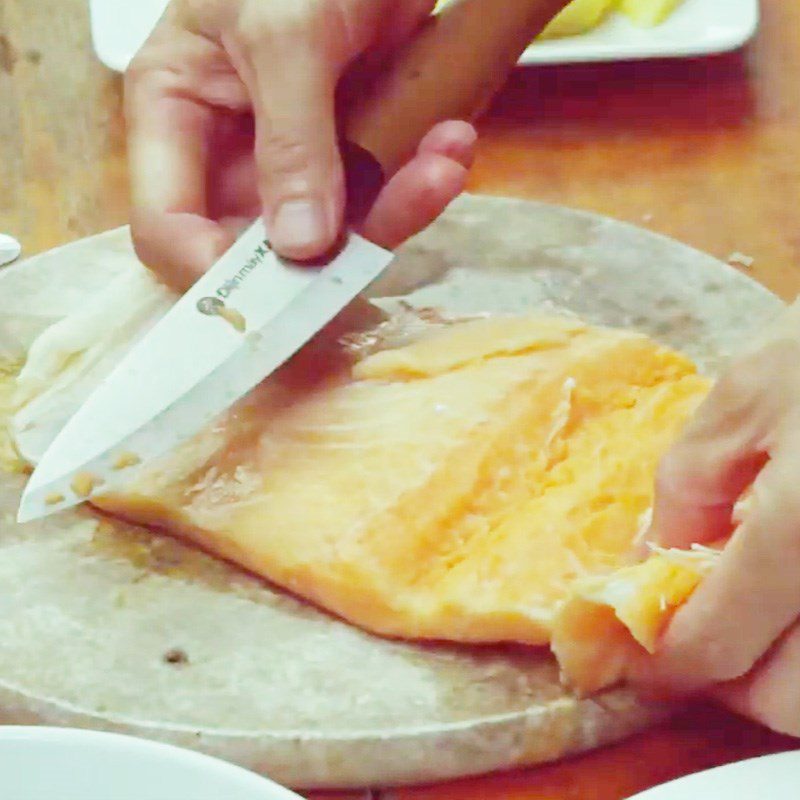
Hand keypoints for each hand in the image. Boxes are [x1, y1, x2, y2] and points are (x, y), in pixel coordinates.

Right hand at [125, 0, 475, 289]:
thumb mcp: (283, 31)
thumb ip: (288, 140)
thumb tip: (299, 248)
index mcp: (176, 116)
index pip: (166, 227)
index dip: (210, 270)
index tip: (278, 284)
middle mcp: (232, 155)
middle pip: (263, 250)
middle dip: (331, 250)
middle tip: (389, 223)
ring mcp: (298, 163)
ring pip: (338, 234)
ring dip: (399, 207)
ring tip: (445, 158)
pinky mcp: (355, 158)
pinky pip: (386, 197)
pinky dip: (424, 176)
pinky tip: (453, 141)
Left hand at [636, 299, 799, 735]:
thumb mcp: (747, 397)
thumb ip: (691, 488)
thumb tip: (652, 565)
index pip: (724, 639)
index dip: (670, 665)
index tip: (637, 663)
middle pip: (793, 702)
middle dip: (733, 688)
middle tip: (697, 644)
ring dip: (782, 680)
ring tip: (748, 624)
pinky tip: (790, 598)